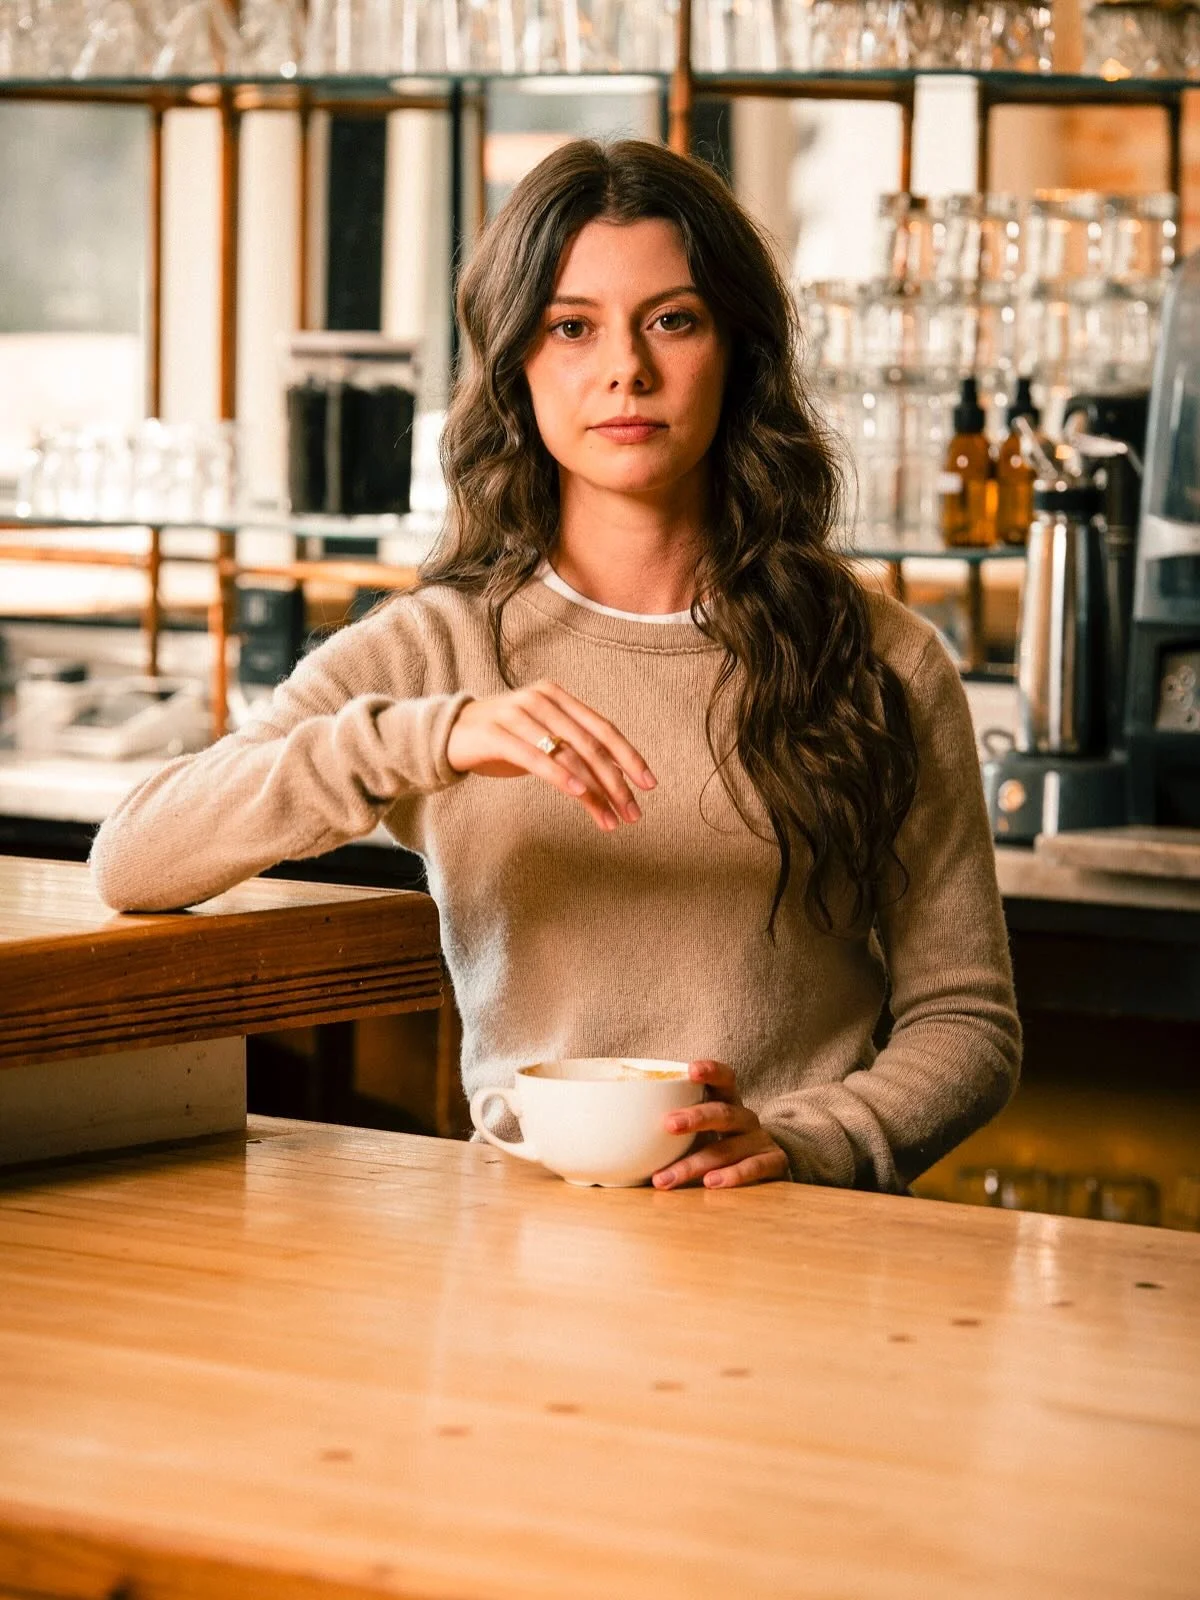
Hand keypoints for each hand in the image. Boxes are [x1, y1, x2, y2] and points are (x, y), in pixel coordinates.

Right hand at [446, 679, 655, 832]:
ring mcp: (517, 714)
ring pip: (567, 754)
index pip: (603, 728)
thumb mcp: (541, 741)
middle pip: (590, 744)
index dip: (629, 757)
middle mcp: (541, 700)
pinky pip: (535, 757)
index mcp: (557, 697)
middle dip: (616, 782)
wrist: (448, 734)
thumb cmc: (501, 740)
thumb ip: (572, 752)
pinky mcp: (496, 734)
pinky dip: (560, 776)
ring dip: (594, 790)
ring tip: (611, 818)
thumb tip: (615, 782)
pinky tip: (580, 794)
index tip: (649, 784)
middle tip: (633, 812)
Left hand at [653, 1060, 789, 1189]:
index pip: (724, 1078)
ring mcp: (760, 1141)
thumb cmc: (719, 1141)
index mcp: (727, 1101)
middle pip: (723, 1112)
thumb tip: (608, 1128)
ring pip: (728, 1148)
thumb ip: (667, 1125)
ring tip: (667, 1177)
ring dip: (695, 1163)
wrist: (770, 1163)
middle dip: (694, 1118)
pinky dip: (732, 1176)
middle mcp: (746, 1117)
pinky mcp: (773, 1164)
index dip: (710, 1070)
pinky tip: (710, 1184)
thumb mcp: (700, 1127)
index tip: (690, 1069)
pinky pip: (754, 1169)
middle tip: (667, 1125)